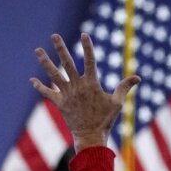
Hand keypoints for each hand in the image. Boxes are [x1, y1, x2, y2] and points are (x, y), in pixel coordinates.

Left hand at [31, 33, 139, 149]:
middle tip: (54, 35)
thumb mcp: (117, 102)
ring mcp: (67, 94)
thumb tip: (138, 77)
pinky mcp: (60, 103)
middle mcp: (77, 86)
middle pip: (67, 63)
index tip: (85, 35)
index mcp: (91, 84)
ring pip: (54, 74)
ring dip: (45, 62)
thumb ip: (125, 87)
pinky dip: (39, 87)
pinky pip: (48, 93)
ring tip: (38, 50)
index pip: (90, 60)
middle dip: (61, 48)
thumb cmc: (106, 119)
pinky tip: (32, 80)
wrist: (91, 136)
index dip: (88, 47)